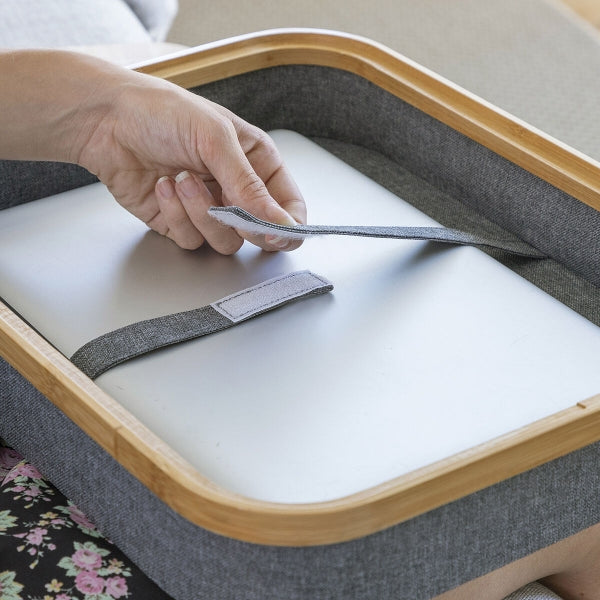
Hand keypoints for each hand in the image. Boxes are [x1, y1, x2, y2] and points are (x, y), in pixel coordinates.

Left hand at [76, 67, 305, 253]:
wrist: (106, 121)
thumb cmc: (163, 112)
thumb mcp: (216, 139)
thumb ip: (250, 186)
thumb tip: (281, 222)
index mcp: (256, 163)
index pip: (289, 205)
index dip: (288, 224)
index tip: (276, 233)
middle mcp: (236, 189)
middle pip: (260, 232)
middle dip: (242, 223)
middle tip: (227, 208)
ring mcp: (209, 209)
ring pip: (225, 241)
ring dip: (201, 213)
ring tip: (181, 179)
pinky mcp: (180, 223)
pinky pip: (192, 240)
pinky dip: (176, 216)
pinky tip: (162, 186)